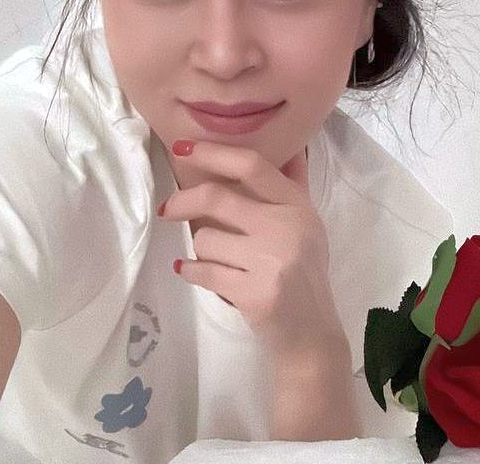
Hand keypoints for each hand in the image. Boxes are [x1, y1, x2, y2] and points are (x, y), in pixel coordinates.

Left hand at [158, 140, 343, 355]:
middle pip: (216, 198)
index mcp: (297, 206)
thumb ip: (293, 187)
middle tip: (167, 209)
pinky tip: (192, 271)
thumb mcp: (307, 224)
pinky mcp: (254, 293)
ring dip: (201, 249)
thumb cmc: (305, 272)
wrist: (311, 332)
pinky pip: (203, 271)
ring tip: (216, 260)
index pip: (252, 165)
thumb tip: (292, 146)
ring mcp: (270, 261)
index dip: (213, 152)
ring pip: (205, 239)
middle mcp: (286, 227)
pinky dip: (191, 271)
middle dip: (183, 202)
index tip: (183, 147)